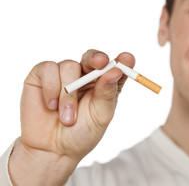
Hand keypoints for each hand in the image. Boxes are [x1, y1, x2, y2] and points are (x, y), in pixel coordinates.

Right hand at [9, 50, 134, 185]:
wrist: (51, 151)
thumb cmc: (81, 134)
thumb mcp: (100, 115)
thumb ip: (107, 93)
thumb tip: (115, 70)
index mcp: (105, 84)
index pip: (117, 66)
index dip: (123, 60)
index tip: (127, 58)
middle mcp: (86, 75)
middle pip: (93, 57)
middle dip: (96, 58)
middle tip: (101, 62)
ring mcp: (64, 74)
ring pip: (69, 66)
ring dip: (68, 93)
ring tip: (67, 118)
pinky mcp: (42, 75)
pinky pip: (48, 68)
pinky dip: (51, 87)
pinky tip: (51, 106)